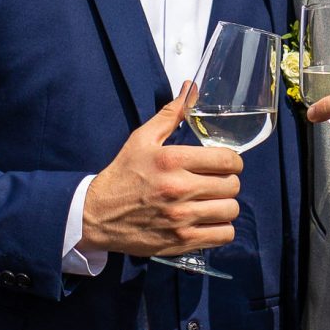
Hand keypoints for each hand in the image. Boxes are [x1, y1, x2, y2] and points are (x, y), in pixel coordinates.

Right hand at [81, 93, 242, 256]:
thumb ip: (171, 114)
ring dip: (226, 205)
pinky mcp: (181, 241)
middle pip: (232, 185)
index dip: (232, 161)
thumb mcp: (141, 139)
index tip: (224, 164)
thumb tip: (192, 88)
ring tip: (212, 202)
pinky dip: (221, 228)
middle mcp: (179, 189)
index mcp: (171, 160)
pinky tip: (209, 221)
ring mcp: (181, 218)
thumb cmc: (122, 174)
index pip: (227, 160)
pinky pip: (223, 235)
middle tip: (215, 182)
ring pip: (231, 210)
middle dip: (228, 181)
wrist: (97, 215)